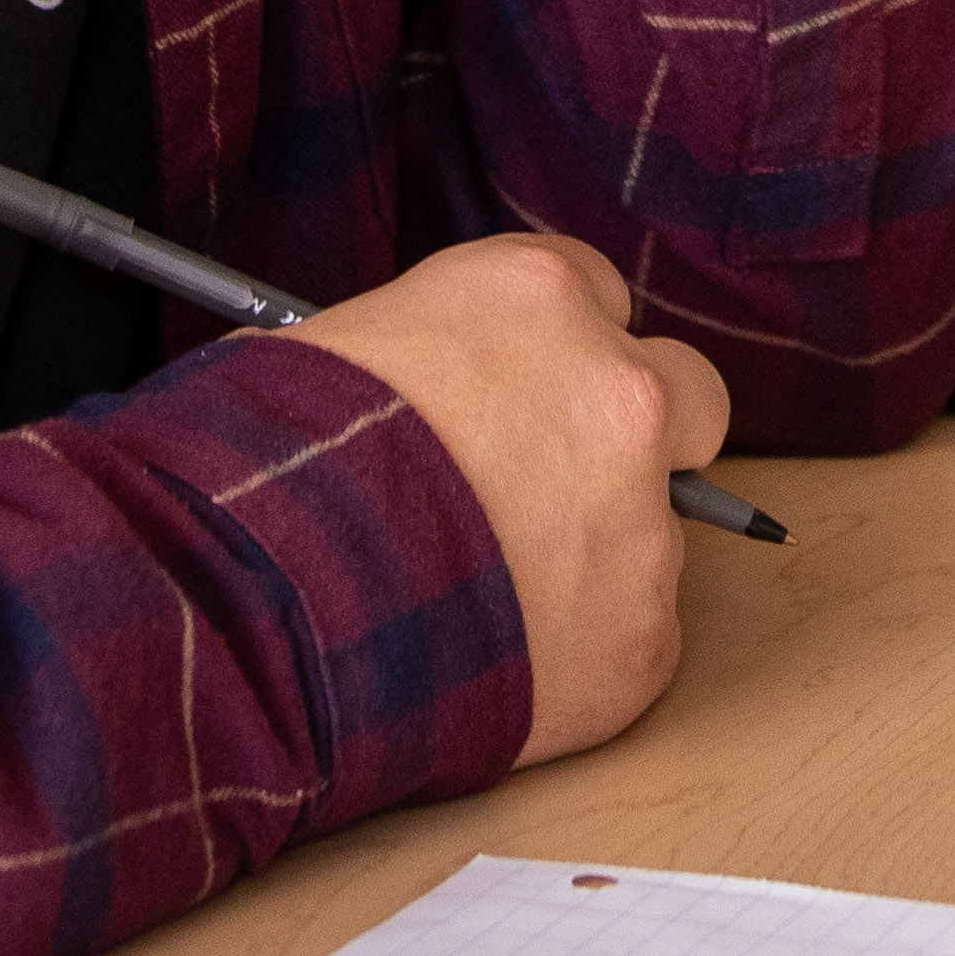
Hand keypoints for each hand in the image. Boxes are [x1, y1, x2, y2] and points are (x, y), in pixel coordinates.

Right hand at [274, 230, 731, 764]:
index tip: (524, 395)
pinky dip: (576, 655)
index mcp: (539, 295)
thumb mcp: (337, 345)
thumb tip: (424, 382)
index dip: (557, 356)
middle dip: (637, 439)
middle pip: (687, 396)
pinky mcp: (642, 640)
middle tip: (556, 487)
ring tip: (480, 599)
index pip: (600, 298)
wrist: (267, 603)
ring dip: (590, 558)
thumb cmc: (274, 463)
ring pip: (652, 533)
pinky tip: (494, 660)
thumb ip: (430, 349)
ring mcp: (642, 522)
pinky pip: (629, 638)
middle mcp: (617, 392)